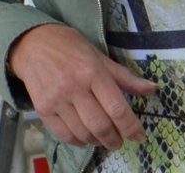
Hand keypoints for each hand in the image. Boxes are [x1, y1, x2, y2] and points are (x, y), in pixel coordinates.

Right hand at [7, 23, 157, 149]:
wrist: (31, 43)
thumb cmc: (69, 47)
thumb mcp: (99, 56)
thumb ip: (125, 77)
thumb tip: (152, 89)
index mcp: (92, 72)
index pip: (117, 109)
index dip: (131, 128)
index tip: (139, 136)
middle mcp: (74, 87)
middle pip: (101, 126)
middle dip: (115, 139)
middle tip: (120, 141)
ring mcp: (56, 100)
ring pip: (83, 133)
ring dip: (98, 142)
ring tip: (104, 139)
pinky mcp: (43, 109)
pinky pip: (64, 135)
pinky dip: (79, 141)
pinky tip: (85, 137)